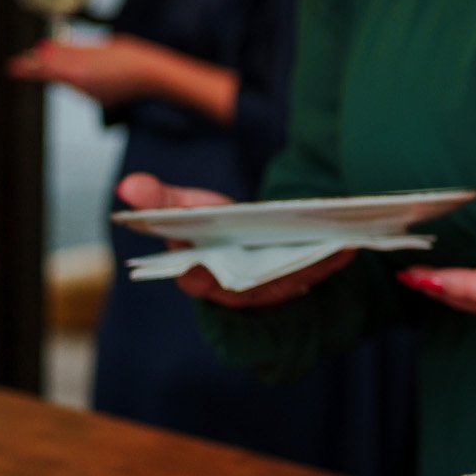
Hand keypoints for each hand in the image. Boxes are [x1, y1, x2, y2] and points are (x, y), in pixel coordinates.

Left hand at [10, 37, 166, 106]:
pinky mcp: (101, 100)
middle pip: (57, 75)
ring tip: (95, 58)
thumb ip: (70, 50)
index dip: (28, 67)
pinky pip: (86, 87)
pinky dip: (88, 77)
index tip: (14, 66)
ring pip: (72, 80)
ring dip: (74, 70)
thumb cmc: (132, 57)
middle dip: (52, 65)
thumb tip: (44, 48)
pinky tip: (104, 70)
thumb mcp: (98, 47)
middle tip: (39, 57)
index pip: (44, 69)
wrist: (156, 76)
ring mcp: (91, 95)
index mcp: (78, 72)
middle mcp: (81, 88)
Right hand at [115, 172, 357, 307]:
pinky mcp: (296, 282)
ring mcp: (266, 288)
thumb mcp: (186, 206)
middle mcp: (233, 288)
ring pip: (287, 282)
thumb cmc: (211, 222)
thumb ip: (160, 199)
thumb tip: (127, 187)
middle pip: (247, 288)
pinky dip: (330, 262)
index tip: (194, 270)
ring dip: (309, 269)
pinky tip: (349, 246)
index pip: (195, 281)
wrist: (249, 233)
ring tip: (333, 247)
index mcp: (199, 273)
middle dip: (265, 278)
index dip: (196, 279)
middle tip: (286, 265)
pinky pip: (315, 274)